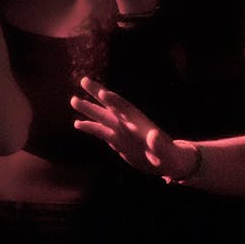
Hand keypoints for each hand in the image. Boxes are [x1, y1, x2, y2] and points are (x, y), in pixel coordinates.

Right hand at [71, 77, 195, 178]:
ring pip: (103, 117)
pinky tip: (77, 123)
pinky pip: (101, 132)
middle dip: (97, 93)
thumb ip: (159, 144)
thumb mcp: (167, 152)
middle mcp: (128, 124)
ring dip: (89, 109)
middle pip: (110, 106)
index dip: (115, 101)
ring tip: (74, 100)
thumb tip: (153, 135)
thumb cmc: (171, 156)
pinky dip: (90, 127)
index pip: (125, 109)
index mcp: (140, 123)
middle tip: (84, 79)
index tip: (102, 92)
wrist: (168, 163)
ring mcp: (122, 132)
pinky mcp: (118, 142)